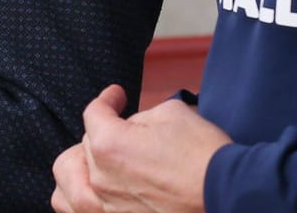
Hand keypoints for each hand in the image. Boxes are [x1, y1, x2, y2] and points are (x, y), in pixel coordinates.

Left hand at [51, 86, 229, 212]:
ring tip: (93, 166)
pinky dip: (81, 202)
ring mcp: (106, 210)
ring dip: (78, 171)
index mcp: (109, 145)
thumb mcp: (173, 114)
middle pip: (82, 149)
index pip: (94, 113)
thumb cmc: (204, 156)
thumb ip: (140, 117)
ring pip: (67, 188)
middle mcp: (100, 181)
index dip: (107, 99)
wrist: (228, 197)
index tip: (117, 96)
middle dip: (99, 135)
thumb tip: (130, 126)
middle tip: (119, 132)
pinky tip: (96, 193)